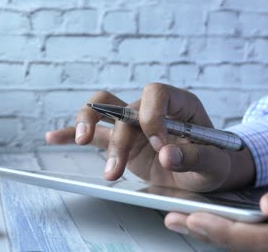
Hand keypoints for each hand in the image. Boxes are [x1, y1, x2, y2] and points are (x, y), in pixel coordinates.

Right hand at [45, 83, 255, 191]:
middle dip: (118, 137)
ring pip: (102, 108)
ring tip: (81, 142)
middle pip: (123, 107)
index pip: (156, 94)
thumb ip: (196, 158)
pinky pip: (94, 133)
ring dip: (88, 124)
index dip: (153, 117)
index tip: (160, 146)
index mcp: (178, 104)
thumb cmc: (214, 164)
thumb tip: (168, 153)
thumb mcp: (214, 164)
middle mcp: (152, 108)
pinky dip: (73, 134)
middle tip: (117, 165)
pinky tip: (53, 137)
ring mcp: (133, 123)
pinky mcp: (121, 140)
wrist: (205, 173)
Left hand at [165, 182, 267, 250]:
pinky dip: (227, 228)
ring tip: (181, 218)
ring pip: (246, 243)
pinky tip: (206, 219)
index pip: (262, 240)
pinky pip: (251, 237)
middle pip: (246, 245)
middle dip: (207, 233)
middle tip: (173, 219)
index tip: (194, 219)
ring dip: (211, 231)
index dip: (225, 232)